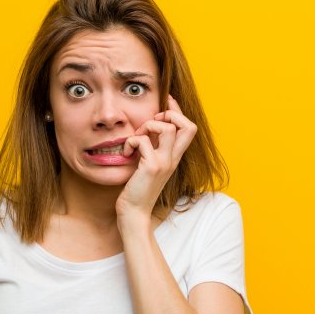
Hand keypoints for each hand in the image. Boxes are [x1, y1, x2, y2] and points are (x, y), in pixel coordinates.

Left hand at [116, 95, 197, 226]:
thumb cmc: (137, 190)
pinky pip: (143, 140)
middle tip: (153, 122)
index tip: (167, 100)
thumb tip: (146, 130)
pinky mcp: (151, 167)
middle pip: (188, 126)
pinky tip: (126, 153)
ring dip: (148, 126)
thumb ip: (152, 150)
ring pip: (168, 128)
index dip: (179, 110)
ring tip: (137, 138)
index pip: (188, 128)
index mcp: (174, 158)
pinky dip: (131, 141)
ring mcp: (164, 163)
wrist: (134, 213)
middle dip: (171, 114)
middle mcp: (173, 159)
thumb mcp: (148, 166)